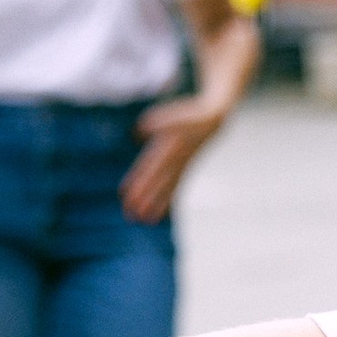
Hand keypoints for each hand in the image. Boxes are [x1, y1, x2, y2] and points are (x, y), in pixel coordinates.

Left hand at [121, 96, 227, 222]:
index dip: (136, 181)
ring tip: (144, 221)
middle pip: (157, 182)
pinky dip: (167, 201)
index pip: (149, 166)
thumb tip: (136, 135)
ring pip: (167, 189)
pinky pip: (175, 189)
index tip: (123, 195)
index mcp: (169, 146)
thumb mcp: (166, 115)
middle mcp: (175, 160)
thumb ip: (150, 124)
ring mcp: (182, 167)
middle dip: (143, 199)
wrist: (212, 121)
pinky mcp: (185, 171)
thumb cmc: (186, 115)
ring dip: (155, 205)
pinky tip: (159, 214)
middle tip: (130, 215)